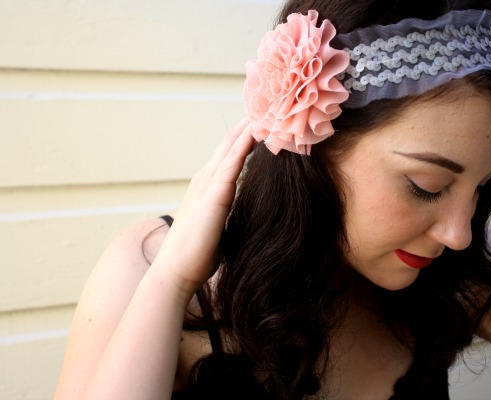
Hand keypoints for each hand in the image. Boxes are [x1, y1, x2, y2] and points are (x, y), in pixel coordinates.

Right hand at [153, 119, 254, 298]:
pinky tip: (260, 131)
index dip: (242, 140)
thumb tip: (238, 216)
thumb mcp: (215, 228)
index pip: (227, 157)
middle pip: (228, 145)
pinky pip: (233, 161)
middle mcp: (205, 180)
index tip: (260, 126)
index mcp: (205, 189)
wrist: (176, 271)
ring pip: (232, 147)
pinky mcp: (216, 193)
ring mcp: (208, 184)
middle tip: (267, 110)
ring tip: (268, 112)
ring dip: (249, 129)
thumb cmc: (195, 256)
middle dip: (247, 127)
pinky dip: (246, 144)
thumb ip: (226, 215)